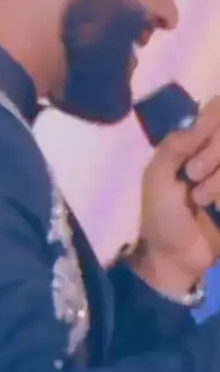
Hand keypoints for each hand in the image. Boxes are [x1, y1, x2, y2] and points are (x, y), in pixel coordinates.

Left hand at [129, 96, 219, 294]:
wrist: (176, 259)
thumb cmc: (161, 217)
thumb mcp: (158, 178)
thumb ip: (175, 145)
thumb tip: (199, 122)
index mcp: (189, 146)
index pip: (215, 113)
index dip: (211, 125)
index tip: (196, 148)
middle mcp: (213, 155)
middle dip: (212, 155)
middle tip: (192, 178)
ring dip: (218, 179)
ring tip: (201, 199)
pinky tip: (217, 208)